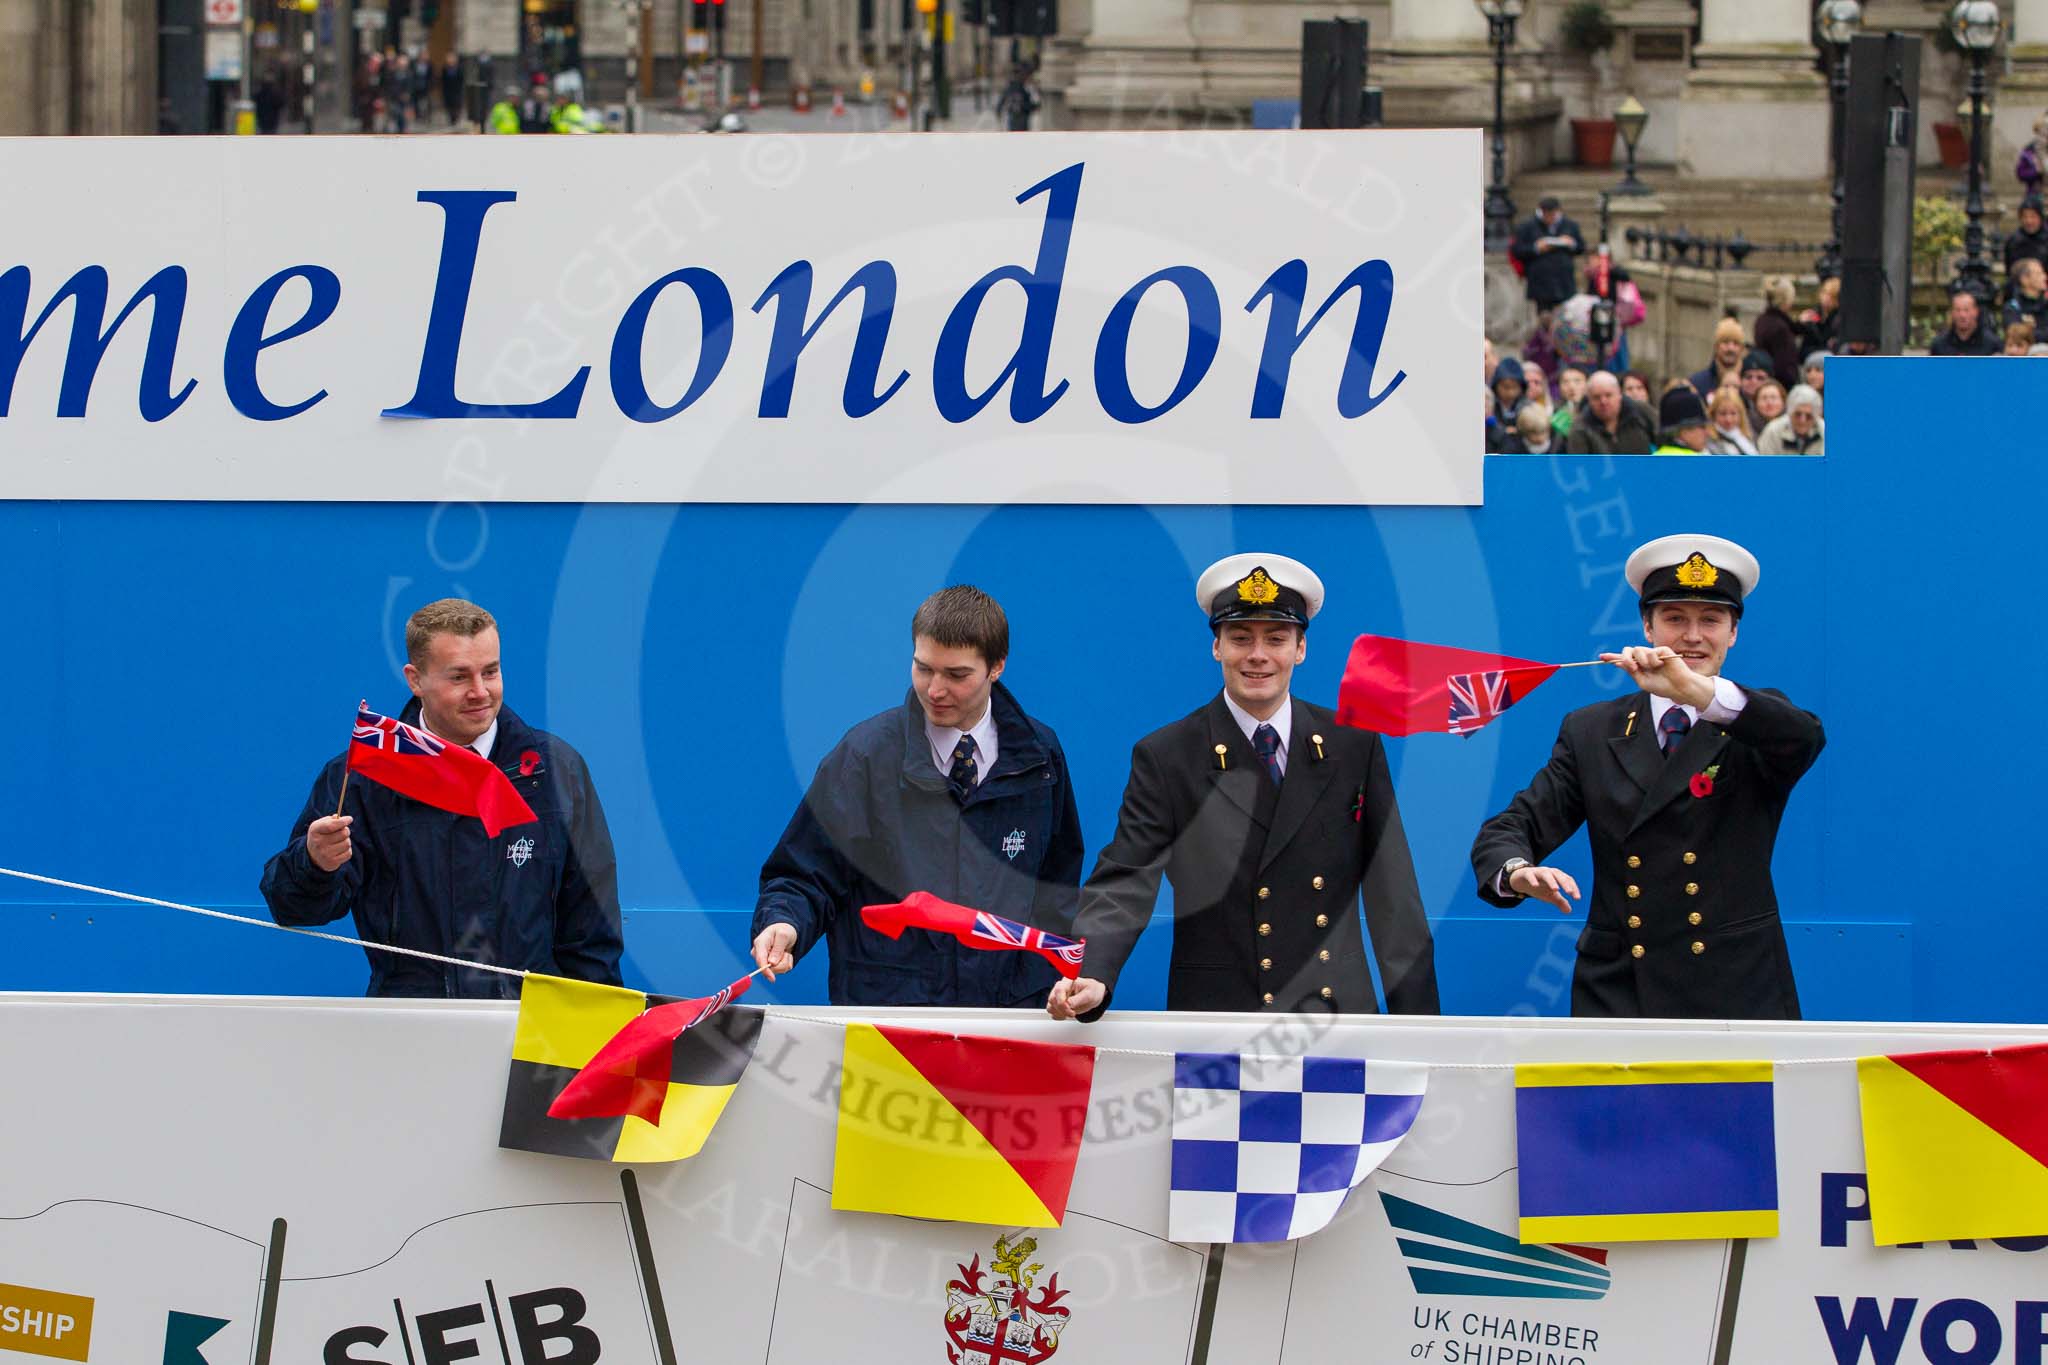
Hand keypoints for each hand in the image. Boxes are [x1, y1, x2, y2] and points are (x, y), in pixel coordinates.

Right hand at [305, 815, 352, 872]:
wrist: (313, 856)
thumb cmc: (320, 836)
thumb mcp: (321, 825)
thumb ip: (331, 820)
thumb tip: (344, 819)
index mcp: (315, 831)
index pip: (331, 825)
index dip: (343, 821)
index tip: (349, 819)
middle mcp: (318, 843)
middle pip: (343, 833)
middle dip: (346, 831)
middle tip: (343, 832)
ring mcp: (324, 854)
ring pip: (347, 843)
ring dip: (346, 841)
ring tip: (339, 842)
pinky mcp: (332, 863)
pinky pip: (348, 853)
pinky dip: (347, 850)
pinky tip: (339, 850)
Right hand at [751, 922, 796, 979]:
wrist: (785, 931)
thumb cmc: (783, 930)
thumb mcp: (783, 935)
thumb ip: (778, 948)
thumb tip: (772, 963)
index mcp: (760, 944)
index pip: (760, 960)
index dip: (765, 970)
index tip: (772, 979)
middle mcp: (759, 954)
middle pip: (770, 968)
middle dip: (782, 962)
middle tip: (786, 952)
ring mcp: (764, 960)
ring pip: (777, 970)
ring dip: (785, 962)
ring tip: (785, 951)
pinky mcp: (770, 966)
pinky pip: (782, 970)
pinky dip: (787, 963)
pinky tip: (784, 954)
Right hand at [1046, 977, 1105, 1020]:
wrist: (1093, 994)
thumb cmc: (1091, 991)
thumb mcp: (1089, 994)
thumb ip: (1078, 999)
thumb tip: (1068, 1005)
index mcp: (1068, 981)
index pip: (1059, 990)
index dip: (1062, 1002)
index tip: (1070, 1009)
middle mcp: (1060, 987)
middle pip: (1052, 999)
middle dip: (1062, 1010)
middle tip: (1073, 1013)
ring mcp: (1057, 995)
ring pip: (1050, 1006)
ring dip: (1060, 1013)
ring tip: (1071, 1013)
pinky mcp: (1056, 1003)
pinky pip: (1052, 1012)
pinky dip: (1059, 1016)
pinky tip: (1067, 1014)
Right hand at [1509, 864, 1580, 913]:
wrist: (1521, 879)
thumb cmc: (1539, 886)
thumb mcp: (1550, 895)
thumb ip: (1560, 901)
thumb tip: (1569, 911)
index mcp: (1556, 876)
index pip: (1567, 879)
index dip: (1573, 888)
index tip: (1577, 898)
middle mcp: (1548, 872)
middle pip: (1558, 875)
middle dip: (1564, 883)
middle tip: (1569, 892)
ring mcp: (1537, 872)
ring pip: (1546, 874)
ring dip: (1551, 881)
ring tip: (1555, 889)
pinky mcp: (1527, 873)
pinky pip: (1530, 875)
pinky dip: (1533, 879)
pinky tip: (1535, 885)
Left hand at [1599, 645, 1715, 708]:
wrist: (1679, 688)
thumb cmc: (1662, 687)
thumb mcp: (1642, 681)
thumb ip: (1631, 671)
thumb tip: (1617, 663)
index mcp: (1639, 666)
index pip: (1624, 659)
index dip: (1612, 657)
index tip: (1601, 657)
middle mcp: (1644, 658)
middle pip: (1628, 650)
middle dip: (1626, 658)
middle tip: (1633, 667)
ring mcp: (1654, 653)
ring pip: (1639, 650)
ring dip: (1642, 661)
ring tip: (1653, 668)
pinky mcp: (1663, 650)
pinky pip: (1651, 652)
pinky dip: (1654, 661)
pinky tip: (1662, 666)